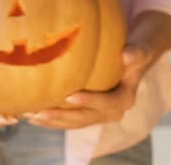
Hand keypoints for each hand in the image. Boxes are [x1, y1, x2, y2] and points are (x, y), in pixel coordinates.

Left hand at [26, 45, 153, 128]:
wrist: (132, 59)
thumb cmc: (133, 50)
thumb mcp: (140, 48)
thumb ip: (137, 51)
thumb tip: (127, 54)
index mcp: (125, 99)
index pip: (107, 104)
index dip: (90, 102)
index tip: (70, 95)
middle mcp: (113, 111)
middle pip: (85, 118)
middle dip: (62, 117)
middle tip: (40, 112)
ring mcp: (99, 114)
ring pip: (74, 122)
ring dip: (53, 121)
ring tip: (31, 115)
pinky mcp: (88, 113)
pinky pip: (69, 118)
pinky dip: (52, 117)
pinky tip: (32, 113)